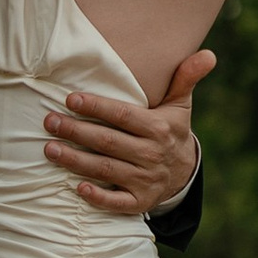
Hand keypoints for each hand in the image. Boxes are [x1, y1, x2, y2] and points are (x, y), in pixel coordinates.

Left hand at [43, 50, 213, 217]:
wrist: (183, 173)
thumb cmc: (171, 130)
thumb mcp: (180, 104)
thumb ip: (186, 78)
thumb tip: (208, 54)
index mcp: (159, 128)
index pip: (123, 116)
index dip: (97, 107)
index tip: (71, 99)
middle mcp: (152, 155)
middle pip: (109, 142)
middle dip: (77, 132)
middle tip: (49, 122)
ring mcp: (146, 181)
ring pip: (106, 170)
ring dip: (76, 161)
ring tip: (50, 149)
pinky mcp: (140, 202)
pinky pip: (117, 202)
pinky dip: (99, 197)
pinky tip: (78, 188)